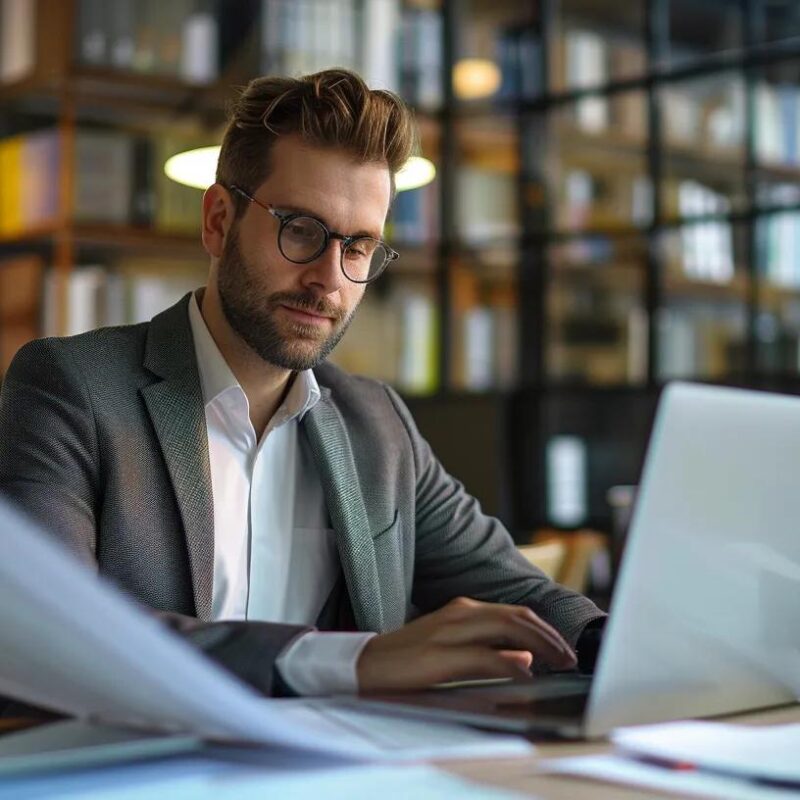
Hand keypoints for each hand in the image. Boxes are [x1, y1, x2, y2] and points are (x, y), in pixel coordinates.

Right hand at [356, 596, 576, 692]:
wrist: (367, 663)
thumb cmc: (410, 658)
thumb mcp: (453, 647)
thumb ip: (487, 648)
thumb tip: (524, 657)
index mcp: (464, 609)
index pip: (515, 613)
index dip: (545, 629)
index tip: (564, 648)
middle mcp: (460, 613)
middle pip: (517, 616)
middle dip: (549, 636)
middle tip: (570, 656)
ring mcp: (450, 631)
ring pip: (506, 627)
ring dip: (539, 644)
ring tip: (559, 661)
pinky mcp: (440, 654)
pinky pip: (482, 655)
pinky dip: (508, 661)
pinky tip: (525, 669)